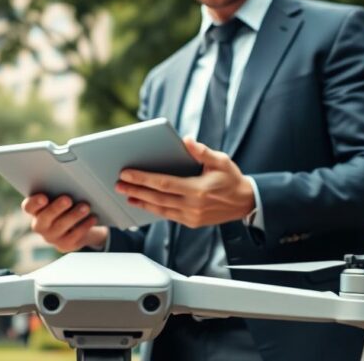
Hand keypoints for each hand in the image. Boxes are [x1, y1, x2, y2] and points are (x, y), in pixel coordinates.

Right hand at [21, 194, 108, 252]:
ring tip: (86, 207)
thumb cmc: (65, 205)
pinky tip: (92, 218)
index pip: (28, 207)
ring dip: (74, 216)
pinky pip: (74, 236)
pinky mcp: (65, 244)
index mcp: (35, 210)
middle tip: (68, 199)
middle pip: (44, 218)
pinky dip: (84, 226)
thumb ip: (59, 191)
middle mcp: (40, 225)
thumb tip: (71, 181)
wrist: (75, 227)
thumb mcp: (59, 197)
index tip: (44, 197)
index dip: (34, 203)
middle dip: (56, 208)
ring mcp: (51, 236)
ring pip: (61, 226)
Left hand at [115, 137, 255, 227]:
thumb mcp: (221, 160)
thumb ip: (202, 151)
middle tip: (118, 184)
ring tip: (126, 194)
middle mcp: (193, 206)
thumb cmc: (231, 178)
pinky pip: (168, 215)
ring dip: (141, 202)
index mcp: (199, 190)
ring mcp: (192, 217)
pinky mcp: (192, 222)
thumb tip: (186, 140)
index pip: (164, 183)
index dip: (143, 178)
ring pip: (160, 209)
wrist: (245, 202)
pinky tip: (143, 202)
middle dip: (136, 190)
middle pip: (157, 198)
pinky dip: (154, 209)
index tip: (127, 173)